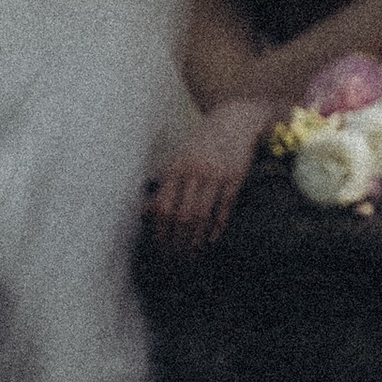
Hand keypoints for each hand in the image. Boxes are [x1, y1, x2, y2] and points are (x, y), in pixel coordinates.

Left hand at [144, 96, 272, 252]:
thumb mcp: (178, 159)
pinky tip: (210, 242)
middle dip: (177, 242)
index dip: (160, 231)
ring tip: (191, 257)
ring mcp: (216, 176)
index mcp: (176, 168)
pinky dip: (216, 228)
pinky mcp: (235, 179)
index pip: (163, 207)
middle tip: (175, 260)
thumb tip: (145, 212)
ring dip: (195, 240)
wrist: (235, 121)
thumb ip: (163, 186)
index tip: (160, 248)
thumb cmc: (202, 143)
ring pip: (202, 216)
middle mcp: (194, 172)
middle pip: (182, 216)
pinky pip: (224, 209)